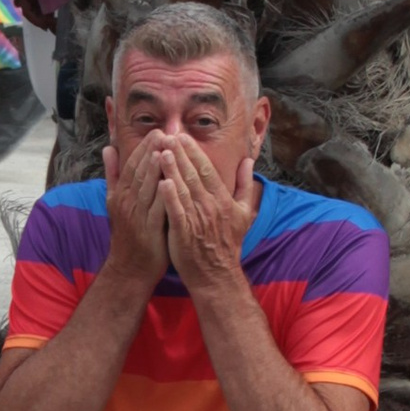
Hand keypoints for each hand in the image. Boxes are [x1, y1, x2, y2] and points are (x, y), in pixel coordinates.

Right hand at [105, 132, 169, 287]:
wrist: (130, 268)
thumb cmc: (128, 234)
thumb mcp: (115, 201)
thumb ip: (113, 175)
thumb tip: (108, 148)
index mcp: (121, 194)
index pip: (132, 165)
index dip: (144, 148)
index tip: (157, 132)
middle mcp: (127, 202)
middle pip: (139, 172)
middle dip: (151, 151)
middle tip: (164, 133)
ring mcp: (137, 216)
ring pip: (147, 188)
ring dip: (155, 168)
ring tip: (165, 150)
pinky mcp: (149, 230)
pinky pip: (156, 209)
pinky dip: (162, 195)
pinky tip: (169, 182)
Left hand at [159, 133, 254, 294]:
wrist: (216, 275)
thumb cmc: (228, 244)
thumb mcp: (243, 214)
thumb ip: (245, 185)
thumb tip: (248, 161)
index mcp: (223, 200)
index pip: (207, 170)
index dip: (195, 153)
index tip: (183, 136)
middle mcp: (211, 207)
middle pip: (193, 175)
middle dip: (181, 154)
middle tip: (168, 135)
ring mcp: (197, 220)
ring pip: (183, 189)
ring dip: (172, 169)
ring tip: (162, 151)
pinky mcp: (184, 233)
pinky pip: (176, 211)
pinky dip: (170, 196)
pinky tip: (161, 182)